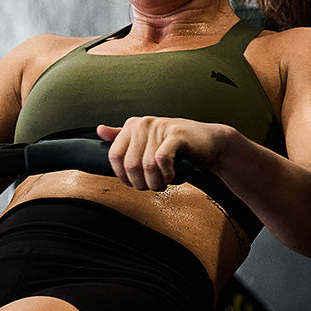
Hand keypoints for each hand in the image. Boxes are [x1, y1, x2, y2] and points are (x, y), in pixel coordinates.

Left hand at [97, 117, 227, 190]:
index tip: (134, 182)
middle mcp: (143, 124)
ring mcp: (160, 128)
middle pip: (130, 165)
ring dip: (155, 182)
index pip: (114, 157)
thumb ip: (123, 137)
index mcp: (132, 126)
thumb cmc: (178, 146)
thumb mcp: (147, 141)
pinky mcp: (176, 134)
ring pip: (146, 167)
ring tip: (163, 183)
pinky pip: (161, 160)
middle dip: (140, 183)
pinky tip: (172, 175)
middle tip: (152, 186)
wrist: (210, 142)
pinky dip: (167, 174)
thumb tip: (100, 130)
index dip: (122, 176)